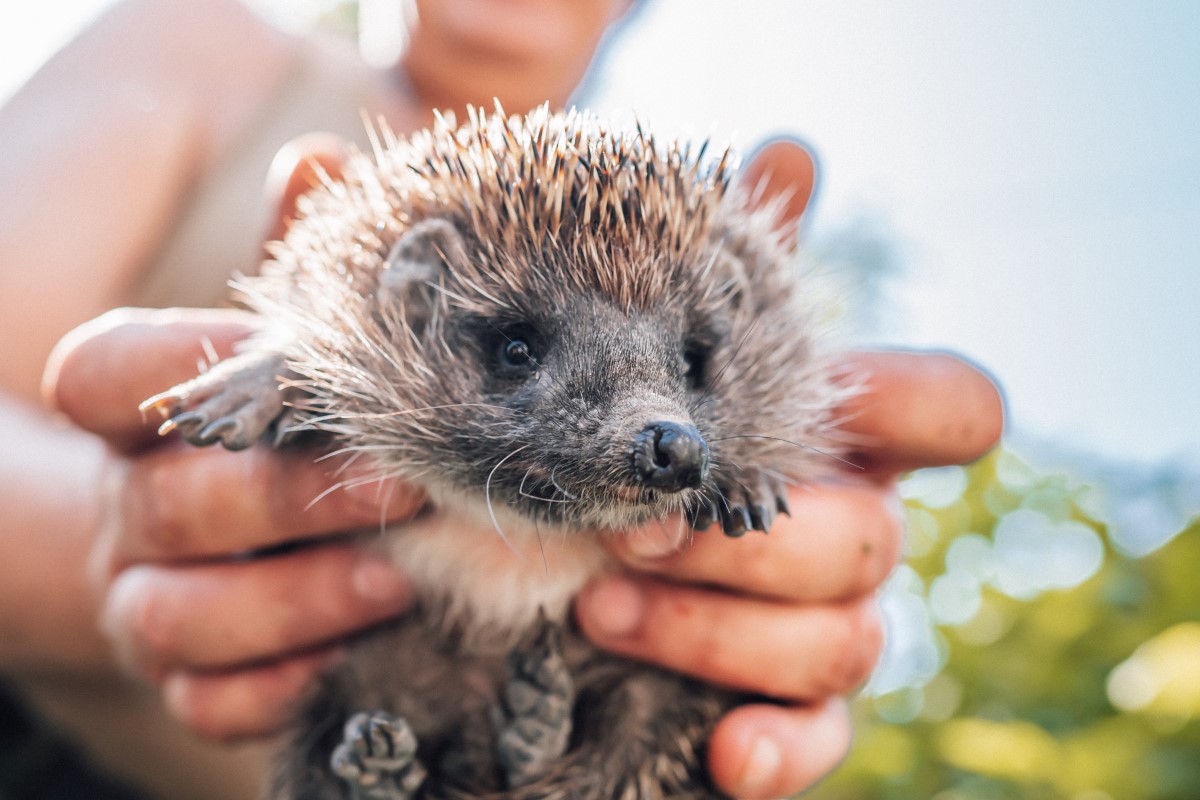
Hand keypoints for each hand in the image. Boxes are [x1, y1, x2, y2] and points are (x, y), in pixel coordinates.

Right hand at [45, 308, 424, 739]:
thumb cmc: (291, 451)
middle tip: (403, 488)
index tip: (286, 354)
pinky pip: (210, 703)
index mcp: (142, 427)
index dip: (178, 363)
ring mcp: (145, 605)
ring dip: (297, 599)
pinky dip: (285, 685)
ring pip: (176, 616)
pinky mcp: (185, 683)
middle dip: (291, 498)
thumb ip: (321, 374)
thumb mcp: (294, 400)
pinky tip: (356, 658)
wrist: (251, 554)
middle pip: (169, 504)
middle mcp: (129, 514)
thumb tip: (405, 348)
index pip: (99, 379)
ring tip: (398, 583)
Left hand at [575, 350, 1001, 798]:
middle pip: (871, 540)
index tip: (838, 403)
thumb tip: (668, 430)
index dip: (924, 404)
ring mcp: (831, 625)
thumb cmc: (586, 459)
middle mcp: (849, 529)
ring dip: (713, 634)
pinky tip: (728, 753)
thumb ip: (666, 398)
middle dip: (739, 544)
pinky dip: (781, 748)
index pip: (947, 410)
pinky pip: (820, 736)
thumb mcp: (615, 412)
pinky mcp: (791, 711)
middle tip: (628, 538)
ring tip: (598, 613)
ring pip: (842, 643)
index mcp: (832, 437)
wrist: (533, 566)